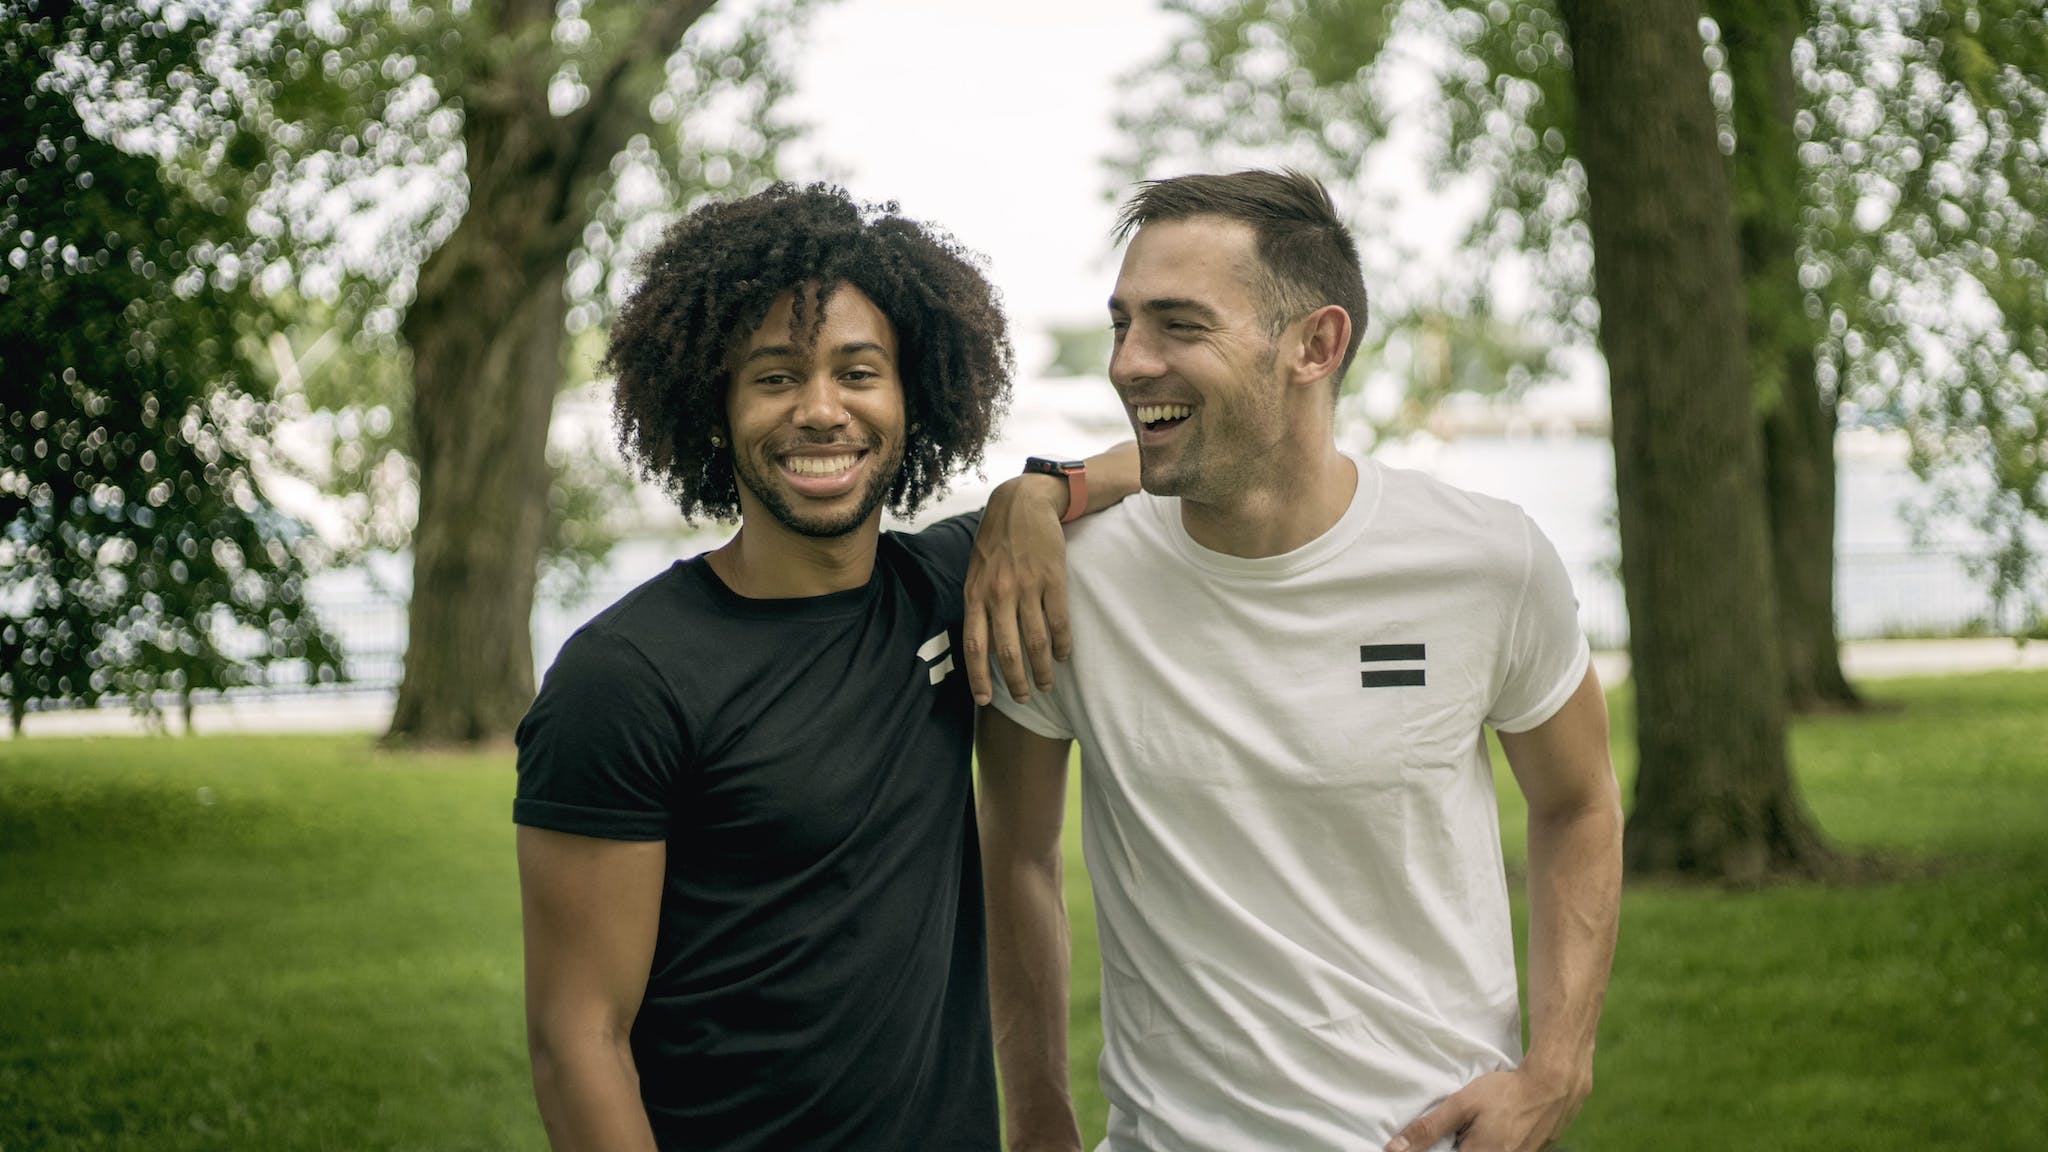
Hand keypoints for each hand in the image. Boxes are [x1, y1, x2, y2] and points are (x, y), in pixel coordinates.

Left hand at [964, 474, 1071, 705]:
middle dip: (1017, 681)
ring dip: (1043, 669)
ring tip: (1047, 684)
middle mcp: (999, 594)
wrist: (1022, 503)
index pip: (974, 645)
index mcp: (976, 594)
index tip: (986, 700)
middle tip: (1026, 697)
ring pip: (1035, 641)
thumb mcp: (976, 571)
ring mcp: (1027, 587)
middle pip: (1007, 651)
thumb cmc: (996, 541)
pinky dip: (1062, 644)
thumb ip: (979, 605)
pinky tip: (1063, 656)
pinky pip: (1058, 621)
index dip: (979, 677)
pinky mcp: (1052, 579)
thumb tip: (985, 646)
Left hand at [1386, 1062, 1588, 1151]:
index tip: (1433, 1142)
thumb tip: (1395, 1148)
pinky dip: (1489, 1145)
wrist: (1552, 1087)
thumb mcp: (1462, 1105)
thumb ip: (1429, 1128)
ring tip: (1477, 1126)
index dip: (1433, 1151)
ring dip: (1471, 1144)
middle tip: (1459, 1129)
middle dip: (1453, 1145)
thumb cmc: (1505, 1093)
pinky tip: (1492, 1128)